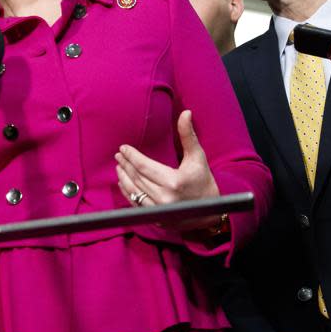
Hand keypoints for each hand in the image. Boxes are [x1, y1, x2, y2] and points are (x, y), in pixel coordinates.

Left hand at [115, 110, 219, 228]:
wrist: (212, 213)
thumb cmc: (204, 182)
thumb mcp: (198, 157)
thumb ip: (188, 135)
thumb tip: (186, 113)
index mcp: (174, 182)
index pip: (144, 166)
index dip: (132, 156)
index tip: (123, 148)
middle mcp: (164, 198)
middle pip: (137, 177)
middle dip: (126, 165)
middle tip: (118, 155)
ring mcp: (159, 211)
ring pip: (134, 191)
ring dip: (123, 178)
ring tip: (118, 166)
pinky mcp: (157, 219)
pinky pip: (136, 204)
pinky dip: (128, 192)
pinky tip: (123, 183)